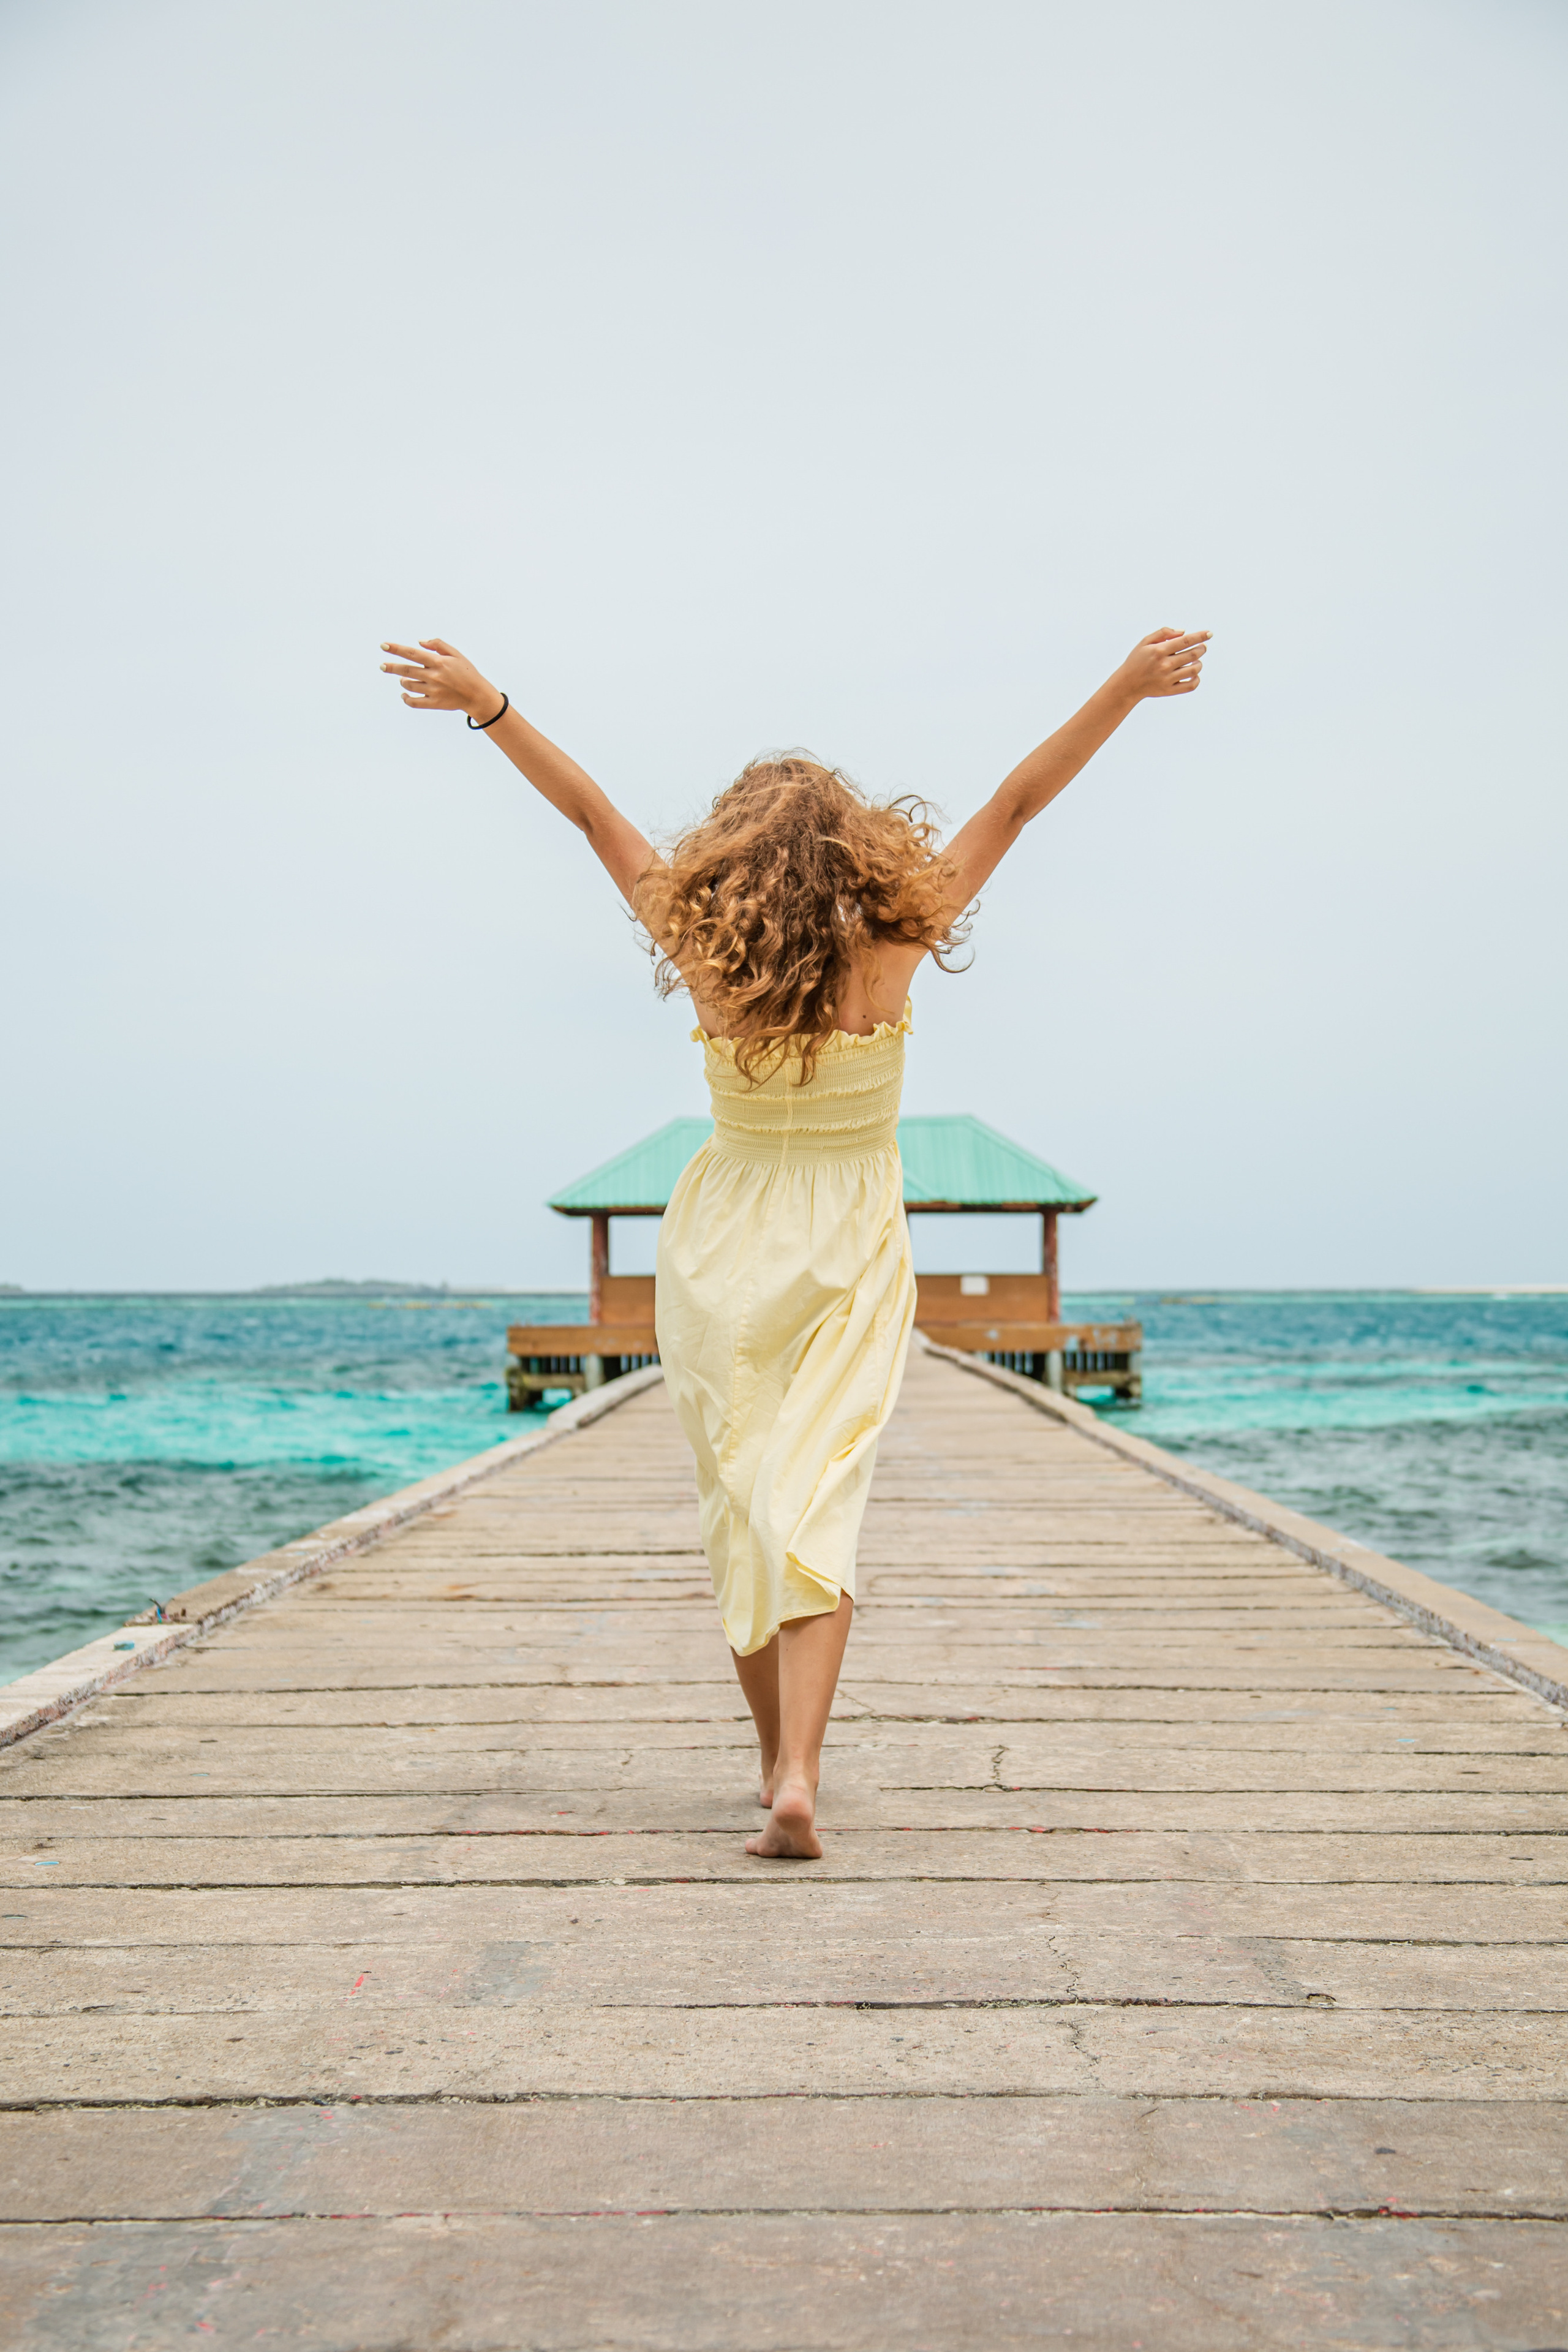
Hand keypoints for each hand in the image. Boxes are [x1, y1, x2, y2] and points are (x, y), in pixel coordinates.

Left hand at [379, 637, 501, 719]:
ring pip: (408, 685)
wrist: (477, 695)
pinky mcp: (434, 703)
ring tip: (402, 678)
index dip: (396, 649)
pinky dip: (406, 698)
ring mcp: (433, 690)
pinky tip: (403, 694)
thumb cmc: (467, 672)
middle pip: (406, 670)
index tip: (384, 646)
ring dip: (402, 680)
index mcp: (438, 662)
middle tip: (382, 666)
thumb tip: (419, 642)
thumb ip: (438, 645)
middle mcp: (434, 676)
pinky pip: (414, 702)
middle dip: (391, 667)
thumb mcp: (456, 654)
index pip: (412, 653)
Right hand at [1117, 627, 1210, 699]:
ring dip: (1199, 663)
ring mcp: (1168, 679)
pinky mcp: (1169, 690)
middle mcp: (1165, 665)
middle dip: (1202, 648)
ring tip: (1196, 661)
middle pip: (1193, 654)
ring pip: (1194, 669)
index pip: (1186, 641)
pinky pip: (1190, 686)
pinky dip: (1196, 679)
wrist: (1127, 684)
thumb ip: (1163, 633)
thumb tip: (1183, 632)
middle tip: (1202, 647)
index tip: (1209, 633)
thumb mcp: (1145, 642)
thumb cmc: (1137, 660)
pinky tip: (1193, 675)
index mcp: (1159, 651)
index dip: (1200, 636)